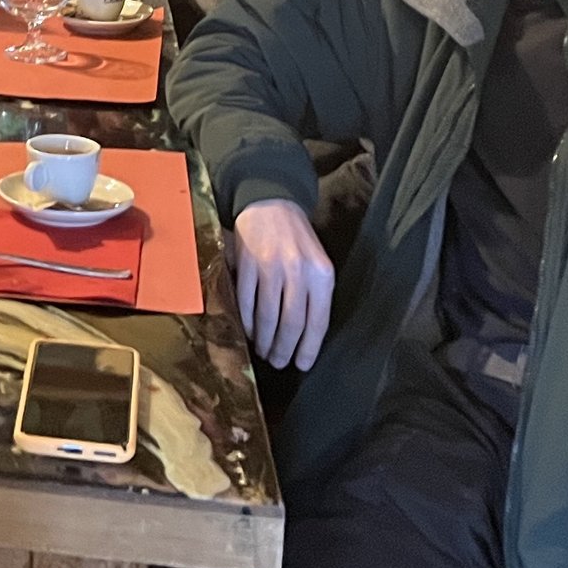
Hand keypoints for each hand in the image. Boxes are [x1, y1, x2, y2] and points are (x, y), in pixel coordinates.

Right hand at [232, 199, 334, 370]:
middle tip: (278, 363)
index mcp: (321, 275)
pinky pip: (246, 302)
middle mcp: (298, 272)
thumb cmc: (298, 240)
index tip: (301, 365)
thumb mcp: (317, 264)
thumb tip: (306, 337)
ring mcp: (270, 267)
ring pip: (267, 317)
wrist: (271, 202)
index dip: (308, 348)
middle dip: (284, 350)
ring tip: (263, 351)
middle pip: (291, 324)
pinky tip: (249, 331)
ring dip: (264, 340)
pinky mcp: (247, 264)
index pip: (317, 322)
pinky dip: (247, 322)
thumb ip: (315, 295)